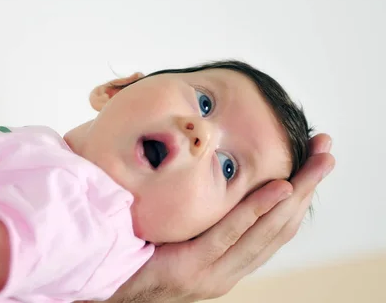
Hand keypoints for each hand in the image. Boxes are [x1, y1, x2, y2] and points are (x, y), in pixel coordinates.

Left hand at [104, 133, 334, 302]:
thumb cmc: (142, 248)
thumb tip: (211, 165)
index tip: (315, 162)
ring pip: (266, 230)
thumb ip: (202, 209)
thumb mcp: (182, 226)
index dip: (300, 194)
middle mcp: (232, 268)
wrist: (108, 283)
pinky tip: (279, 188)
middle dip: (308, 188)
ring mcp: (216, 272)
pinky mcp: (195, 269)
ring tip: (315, 164)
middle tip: (327, 153)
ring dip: (295, 194)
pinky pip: (230, 234)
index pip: (276, 226)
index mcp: (231, 258)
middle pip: (281, 225)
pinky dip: (257, 211)